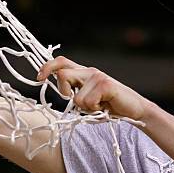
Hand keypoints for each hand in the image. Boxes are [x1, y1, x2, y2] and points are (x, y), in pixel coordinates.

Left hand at [37, 56, 151, 121]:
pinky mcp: (106, 84)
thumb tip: (62, 95)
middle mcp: (89, 71)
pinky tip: (105, 107)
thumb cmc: (110, 107)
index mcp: (83, 73)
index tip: (39, 78)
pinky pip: (88, 101)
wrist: (134, 110)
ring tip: (99, 106)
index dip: (47, 67)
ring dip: (85, 108)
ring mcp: (98, 76)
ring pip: (76, 97)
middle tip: (75, 100)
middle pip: (63, 74)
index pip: (61, 62)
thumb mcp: (88, 100)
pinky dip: (95, 110)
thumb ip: (75, 94)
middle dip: (64, 92)